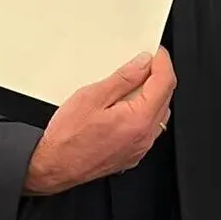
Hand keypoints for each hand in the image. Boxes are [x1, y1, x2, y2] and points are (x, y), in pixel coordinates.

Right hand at [23, 48, 175, 194]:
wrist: (54, 167)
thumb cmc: (68, 137)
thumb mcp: (92, 97)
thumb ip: (123, 79)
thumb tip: (142, 64)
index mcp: (139, 120)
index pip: (165, 83)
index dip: (162, 62)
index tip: (156, 52)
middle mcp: (144, 136)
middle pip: (165, 98)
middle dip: (158, 76)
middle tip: (144, 62)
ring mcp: (140, 148)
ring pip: (159, 114)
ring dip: (152, 95)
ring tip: (134, 83)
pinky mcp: (132, 155)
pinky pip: (148, 129)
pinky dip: (145, 113)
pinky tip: (128, 106)